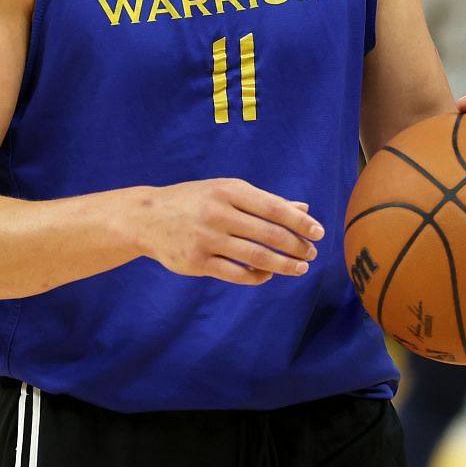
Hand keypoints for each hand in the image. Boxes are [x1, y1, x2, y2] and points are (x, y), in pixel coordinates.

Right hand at [133, 178, 322, 284]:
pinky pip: (236, 274)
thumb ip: (264, 201)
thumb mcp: (225, 191)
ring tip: (299, 268)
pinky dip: (257, 276)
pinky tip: (268, 274)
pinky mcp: (197, 262)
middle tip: (311, 254)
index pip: (274, 208)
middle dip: (296, 246)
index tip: (319, 233)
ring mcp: (207, 239)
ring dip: (283, 264)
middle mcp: (218, 213)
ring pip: (256, 256)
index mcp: (228, 190)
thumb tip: (303, 208)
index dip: (299, 222)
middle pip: (269, 234)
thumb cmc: (194, 201)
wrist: (146, 217)